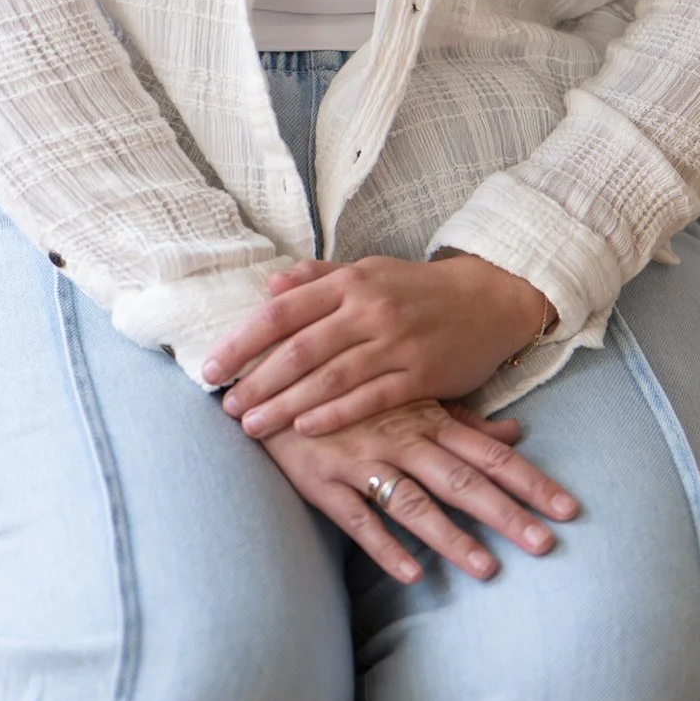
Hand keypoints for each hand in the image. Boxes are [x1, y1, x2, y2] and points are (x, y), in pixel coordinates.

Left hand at [206, 253, 556, 439]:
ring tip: (252, 426)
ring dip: (285, 403)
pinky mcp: (422, 373)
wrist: (489, 300)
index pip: (282, 312)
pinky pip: (371, 396)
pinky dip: (336, 413)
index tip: (211, 368)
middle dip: (257, 381)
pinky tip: (305, 428)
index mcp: (349, 283)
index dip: (242, 342)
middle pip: (299, 348)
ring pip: (329, 376)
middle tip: (226, 407)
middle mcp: (368, 309)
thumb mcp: (368, 272)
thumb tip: (269, 285)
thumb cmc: (418, 290)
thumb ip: (319, 279)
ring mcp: (396, 342)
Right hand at [257, 400, 578, 584]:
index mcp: (427, 418)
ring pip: (414, 503)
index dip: (530, 481)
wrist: (274, 372)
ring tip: (487, 570)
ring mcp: (362, 460)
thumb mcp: (409, 394)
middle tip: (545, 545)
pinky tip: (411, 573)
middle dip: (506, 514)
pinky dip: (384, 545)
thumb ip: (463, 419)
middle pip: (463, 481)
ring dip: (452, 537)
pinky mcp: (324, 481)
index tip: (568, 509)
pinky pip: (357, 518)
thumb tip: (515, 435)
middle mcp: (401, 438)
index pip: (490, 455)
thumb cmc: (350, 386)